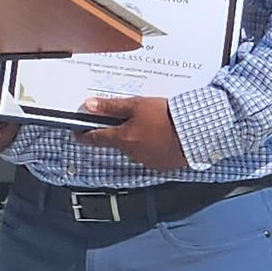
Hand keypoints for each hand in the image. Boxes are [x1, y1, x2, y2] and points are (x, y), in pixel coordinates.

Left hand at [73, 95, 188, 173]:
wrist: (194, 131)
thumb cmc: (166, 116)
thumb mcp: (137, 105)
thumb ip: (111, 106)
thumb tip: (88, 105)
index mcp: (122, 138)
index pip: (96, 138)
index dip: (84, 135)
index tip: (77, 133)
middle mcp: (130, 153)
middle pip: (116, 142)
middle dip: (118, 132)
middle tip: (126, 119)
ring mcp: (145, 160)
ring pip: (133, 148)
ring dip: (136, 139)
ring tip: (150, 125)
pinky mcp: (160, 165)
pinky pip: (149, 155)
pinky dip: (150, 146)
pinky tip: (159, 135)